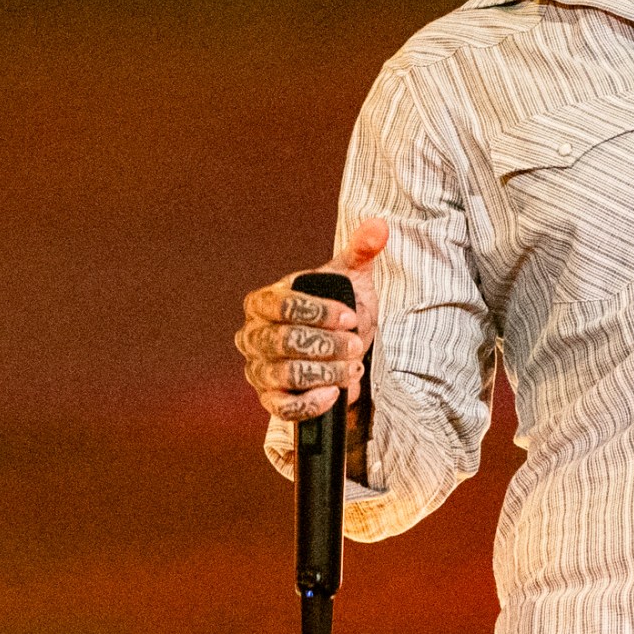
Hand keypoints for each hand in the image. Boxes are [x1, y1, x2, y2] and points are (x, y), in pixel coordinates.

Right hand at [235, 216, 389, 421]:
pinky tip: (336, 393)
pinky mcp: (270, 398)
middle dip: (328, 345)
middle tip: (358, 343)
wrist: (341, 347)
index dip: (319, 312)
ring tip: (355, 367)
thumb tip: (379, 226)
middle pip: (284, 342)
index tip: (351, 317)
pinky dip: (311, 403)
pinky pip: (283, 407)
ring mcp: (259, 368)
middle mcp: (253, 335)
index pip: (283, 305)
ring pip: (286, 374)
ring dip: (327, 372)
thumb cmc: (339, 308)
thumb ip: (361, 250)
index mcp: (264, 301)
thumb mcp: (350, 277)